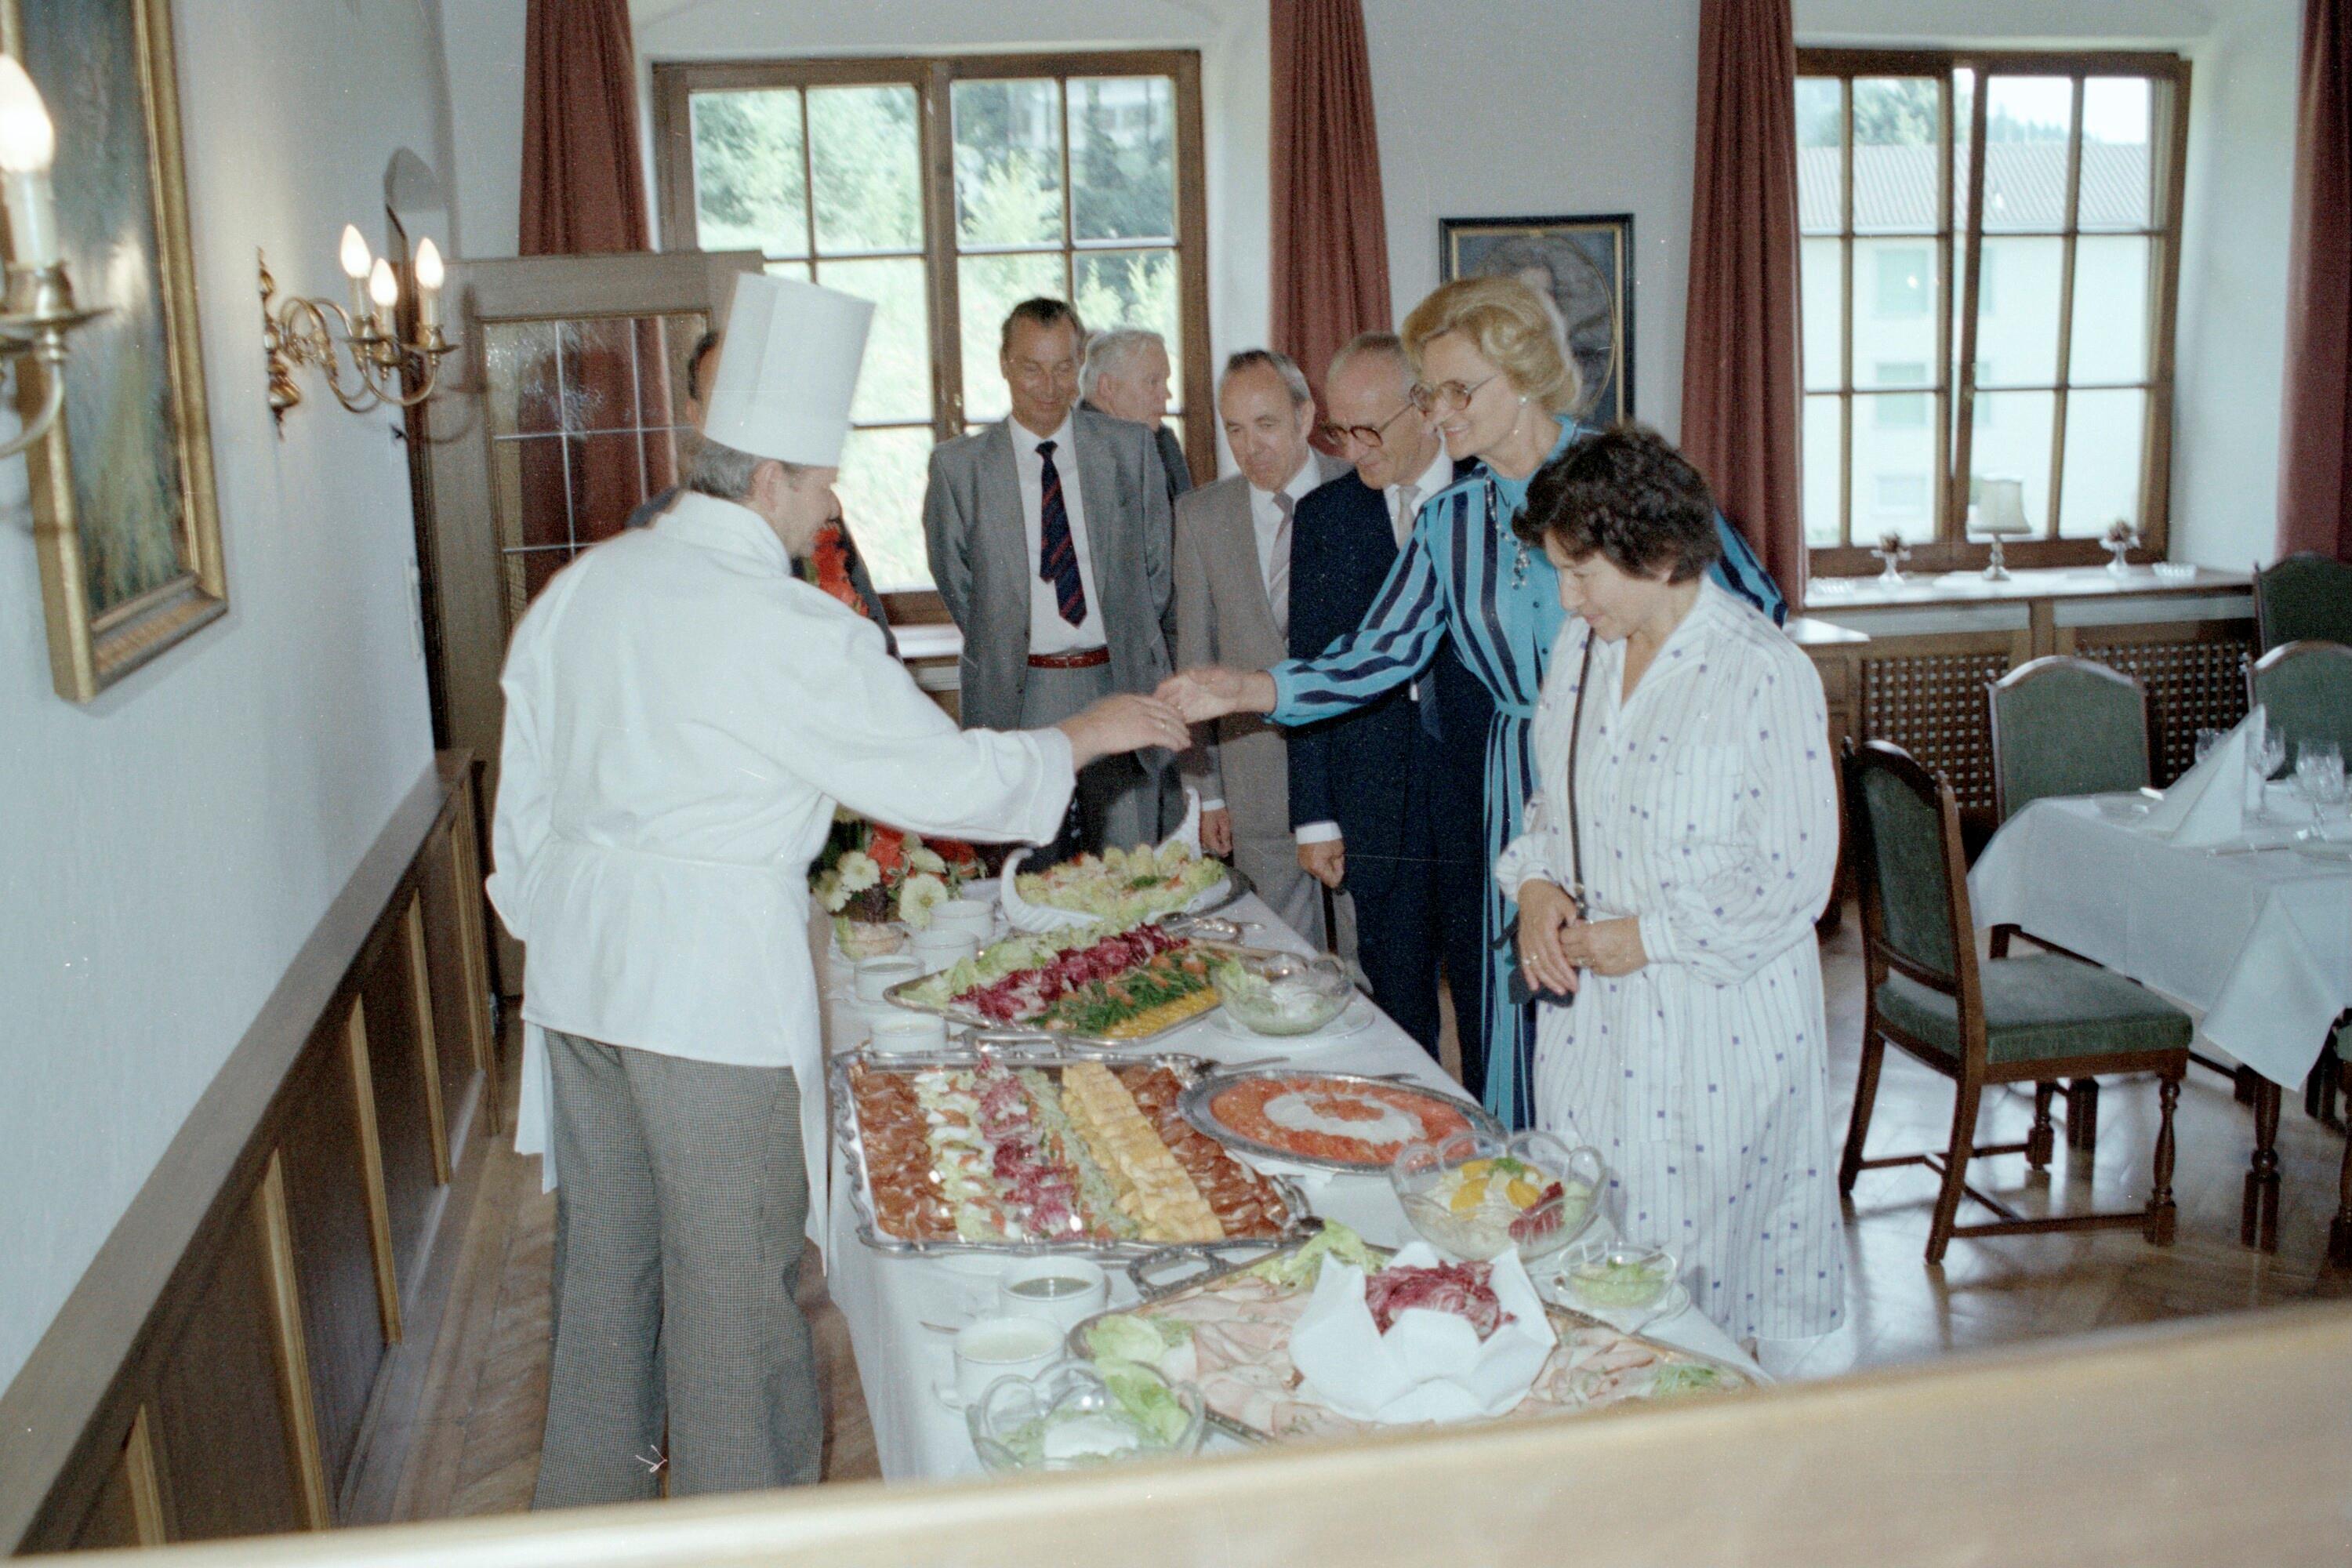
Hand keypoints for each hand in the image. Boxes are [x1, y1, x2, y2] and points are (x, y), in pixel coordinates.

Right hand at [1057, 694, 1191, 768]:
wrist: (1090, 729)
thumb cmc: (1091, 722)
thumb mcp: (1107, 707)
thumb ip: (1119, 709)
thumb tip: (1120, 715)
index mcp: (1132, 699)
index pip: (1157, 702)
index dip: (1169, 710)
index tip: (1175, 716)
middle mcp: (1142, 706)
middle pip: (1167, 712)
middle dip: (1179, 722)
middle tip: (1185, 730)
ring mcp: (1145, 719)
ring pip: (1170, 725)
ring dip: (1180, 735)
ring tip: (1186, 742)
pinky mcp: (1146, 732)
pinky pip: (1166, 737)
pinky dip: (1175, 743)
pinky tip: (1178, 748)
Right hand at [1155, 666, 1276, 722]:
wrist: (1240, 693)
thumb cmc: (1229, 679)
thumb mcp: (1218, 674)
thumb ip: (1204, 676)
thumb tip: (1192, 674)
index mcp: (1185, 680)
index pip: (1166, 687)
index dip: (1158, 694)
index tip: (1153, 704)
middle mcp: (1183, 692)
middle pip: (1165, 701)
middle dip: (1159, 710)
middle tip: (1153, 721)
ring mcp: (1188, 704)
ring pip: (1172, 713)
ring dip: (1166, 720)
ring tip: (1161, 729)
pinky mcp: (1195, 715)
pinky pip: (1182, 721)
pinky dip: (1177, 726)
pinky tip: (1174, 732)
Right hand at [1200, 807, 1233, 856]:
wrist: (1208, 801)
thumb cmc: (1218, 811)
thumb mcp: (1225, 824)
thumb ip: (1226, 837)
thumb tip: (1228, 849)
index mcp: (1209, 836)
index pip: (1217, 850)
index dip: (1224, 851)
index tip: (1230, 848)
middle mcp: (1203, 837)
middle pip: (1212, 849)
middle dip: (1220, 848)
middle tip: (1227, 843)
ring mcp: (1199, 835)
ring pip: (1207, 846)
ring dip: (1215, 845)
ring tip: (1221, 837)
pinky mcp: (1198, 832)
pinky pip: (1204, 841)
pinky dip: (1210, 841)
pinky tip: (1215, 835)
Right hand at [1298, 837, 1345, 887]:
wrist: (1313, 821)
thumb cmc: (1327, 835)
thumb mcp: (1338, 850)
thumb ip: (1339, 864)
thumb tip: (1338, 871)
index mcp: (1318, 867)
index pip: (1332, 882)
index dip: (1339, 875)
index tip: (1340, 865)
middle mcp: (1308, 868)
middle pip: (1324, 877)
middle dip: (1331, 869)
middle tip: (1335, 856)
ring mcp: (1303, 863)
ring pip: (1318, 871)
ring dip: (1324, 865)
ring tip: (1327, 852)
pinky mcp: (1300, 857)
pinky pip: (1311, 864)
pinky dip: (1317, 860)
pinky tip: (1320, 850)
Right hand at [1515, 879, 1580, 996]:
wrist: (1529, 889)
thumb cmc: (1549, 895)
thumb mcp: (1564, 902)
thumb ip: (1572, 916)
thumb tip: (1581, 929)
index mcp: (1545, 928)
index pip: (1555, 955)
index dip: (1564, 971)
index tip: (1574, 982)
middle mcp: (1534, 937)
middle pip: (1545, 964)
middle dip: (1558, 979)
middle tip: (1571, 989)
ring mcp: (1527, 940)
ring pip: (1535, 965)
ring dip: (1546, 980)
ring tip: (1559, 991)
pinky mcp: (1523, 942)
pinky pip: (1524, 961)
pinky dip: (1529, 974)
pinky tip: (1534, 986)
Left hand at [1563, 916, 1646, 977]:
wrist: (1647, 940)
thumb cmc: (1626, 927)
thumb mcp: (1603, 922)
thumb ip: (1586, 928)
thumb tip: (1573, 928)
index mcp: (1588, 934)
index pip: (1563, 937)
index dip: (1563, 936)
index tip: (1566, 936)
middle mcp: (1589, 949)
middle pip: (1565, 952)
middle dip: (1566, 949)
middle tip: (1571, 945)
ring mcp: (1597, 962)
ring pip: (1576, 963)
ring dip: (1577, 958)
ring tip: (1585, 952)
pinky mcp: (1605, 972)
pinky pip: (1591, 969)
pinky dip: (1592, 965)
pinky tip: (1599, 958)